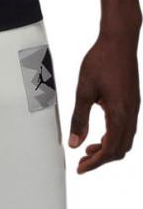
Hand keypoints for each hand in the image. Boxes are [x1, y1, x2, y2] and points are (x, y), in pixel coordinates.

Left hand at [68, 30, 140, 172]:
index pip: (110, 149)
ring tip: (90, 148)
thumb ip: (79, 118)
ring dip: (109, 148)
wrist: (119, 40)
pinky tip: (101, 131)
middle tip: (83, 161)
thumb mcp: (84, 89)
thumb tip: (74, 143)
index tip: (80, 167)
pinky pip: (127, 128)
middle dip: (102, 159)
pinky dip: (114, 136)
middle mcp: (131, 113)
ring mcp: (134, 107)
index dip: (95, 163)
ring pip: (126, 139)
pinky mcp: (133, 101)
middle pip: (120, 149)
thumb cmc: (101, 60)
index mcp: (119, 113)